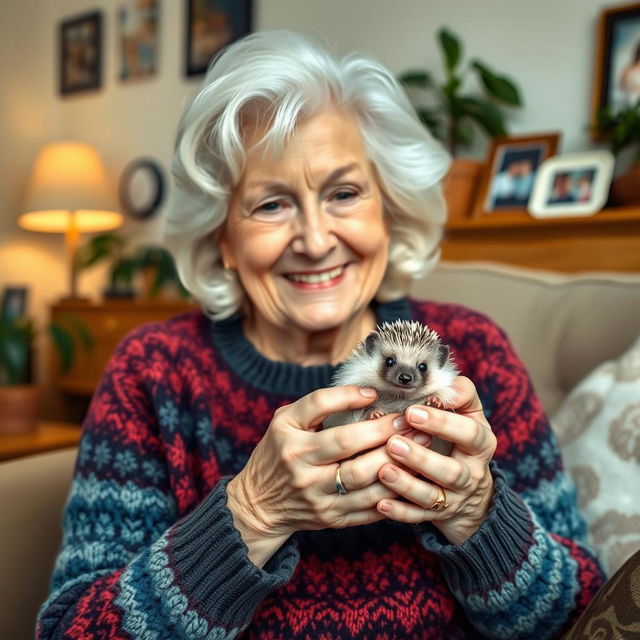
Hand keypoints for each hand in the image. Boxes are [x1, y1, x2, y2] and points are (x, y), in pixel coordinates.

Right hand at [226, 386, 421, 557]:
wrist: (259, 505)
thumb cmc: (278, 453)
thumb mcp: (285, 422)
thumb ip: (317, 405)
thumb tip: (365, 393)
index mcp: (288, 435)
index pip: (319, 406)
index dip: (348, 396)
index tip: (374, 392)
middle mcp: (300, 465)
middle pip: (348, 444)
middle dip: (385, 429)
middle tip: (411, 418)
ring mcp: (316, 495)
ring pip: (364, 479)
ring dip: (397, 460)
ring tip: (421, 444)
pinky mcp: (332, 518)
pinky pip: (370, 506)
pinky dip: (394, 492)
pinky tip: (412, 477)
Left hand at [376, 376, 496, 544]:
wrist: (473, 490)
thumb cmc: (462, 439)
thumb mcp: (469, 415)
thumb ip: (461, 394)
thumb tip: (448, 386)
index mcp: (480, 444)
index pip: (469, 434)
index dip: (442, 424)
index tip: (412, 412)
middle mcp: (470, 474)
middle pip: (450, 471)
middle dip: (421, 458)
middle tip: (393, 442)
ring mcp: (454, 498)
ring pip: (432, 497)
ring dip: (406, 485)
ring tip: (383, 470)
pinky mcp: (437, 516)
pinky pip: (418, 517)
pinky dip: (399, 512)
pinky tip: (380, 503)